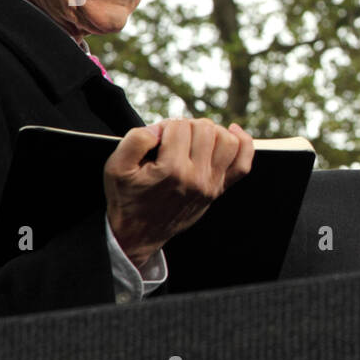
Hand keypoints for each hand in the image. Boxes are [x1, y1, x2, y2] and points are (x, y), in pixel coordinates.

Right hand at [104, 118, 254, 266]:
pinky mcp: (219, 189)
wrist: (138, 232)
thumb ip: (134, 140)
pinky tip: (231, 132)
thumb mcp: (116, 167)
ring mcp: (212, 184)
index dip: (165, 126)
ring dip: (210, 132)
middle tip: (171, 140)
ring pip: (227, 140)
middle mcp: (196, 178)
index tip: (155, 140)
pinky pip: (243, 162)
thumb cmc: (128, 197)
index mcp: (171, 171)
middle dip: (186, 127)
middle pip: (204, 129)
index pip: (179, 127)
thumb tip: (159, 129)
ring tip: (193, 139)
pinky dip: (242, 143)